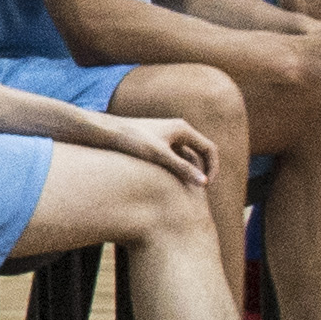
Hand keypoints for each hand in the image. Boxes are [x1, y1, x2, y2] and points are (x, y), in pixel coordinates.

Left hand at [102, 111, 216, 187]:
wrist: (106, 132)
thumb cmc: (132, 141)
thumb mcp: (159, 156)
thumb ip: (182, 168)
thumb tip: (204, 183)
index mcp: (183, 129)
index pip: (210, 149)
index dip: (213, 168)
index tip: (207, 185)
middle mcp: (178, 129)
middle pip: (202, 151)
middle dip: (204, 170)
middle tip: (201, 190)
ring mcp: (168, 135)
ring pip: (189, 155)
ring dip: (192, 170)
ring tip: (188, 189)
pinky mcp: (158, 142)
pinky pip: (176, 156)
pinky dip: (179, 168)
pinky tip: (170, 183)